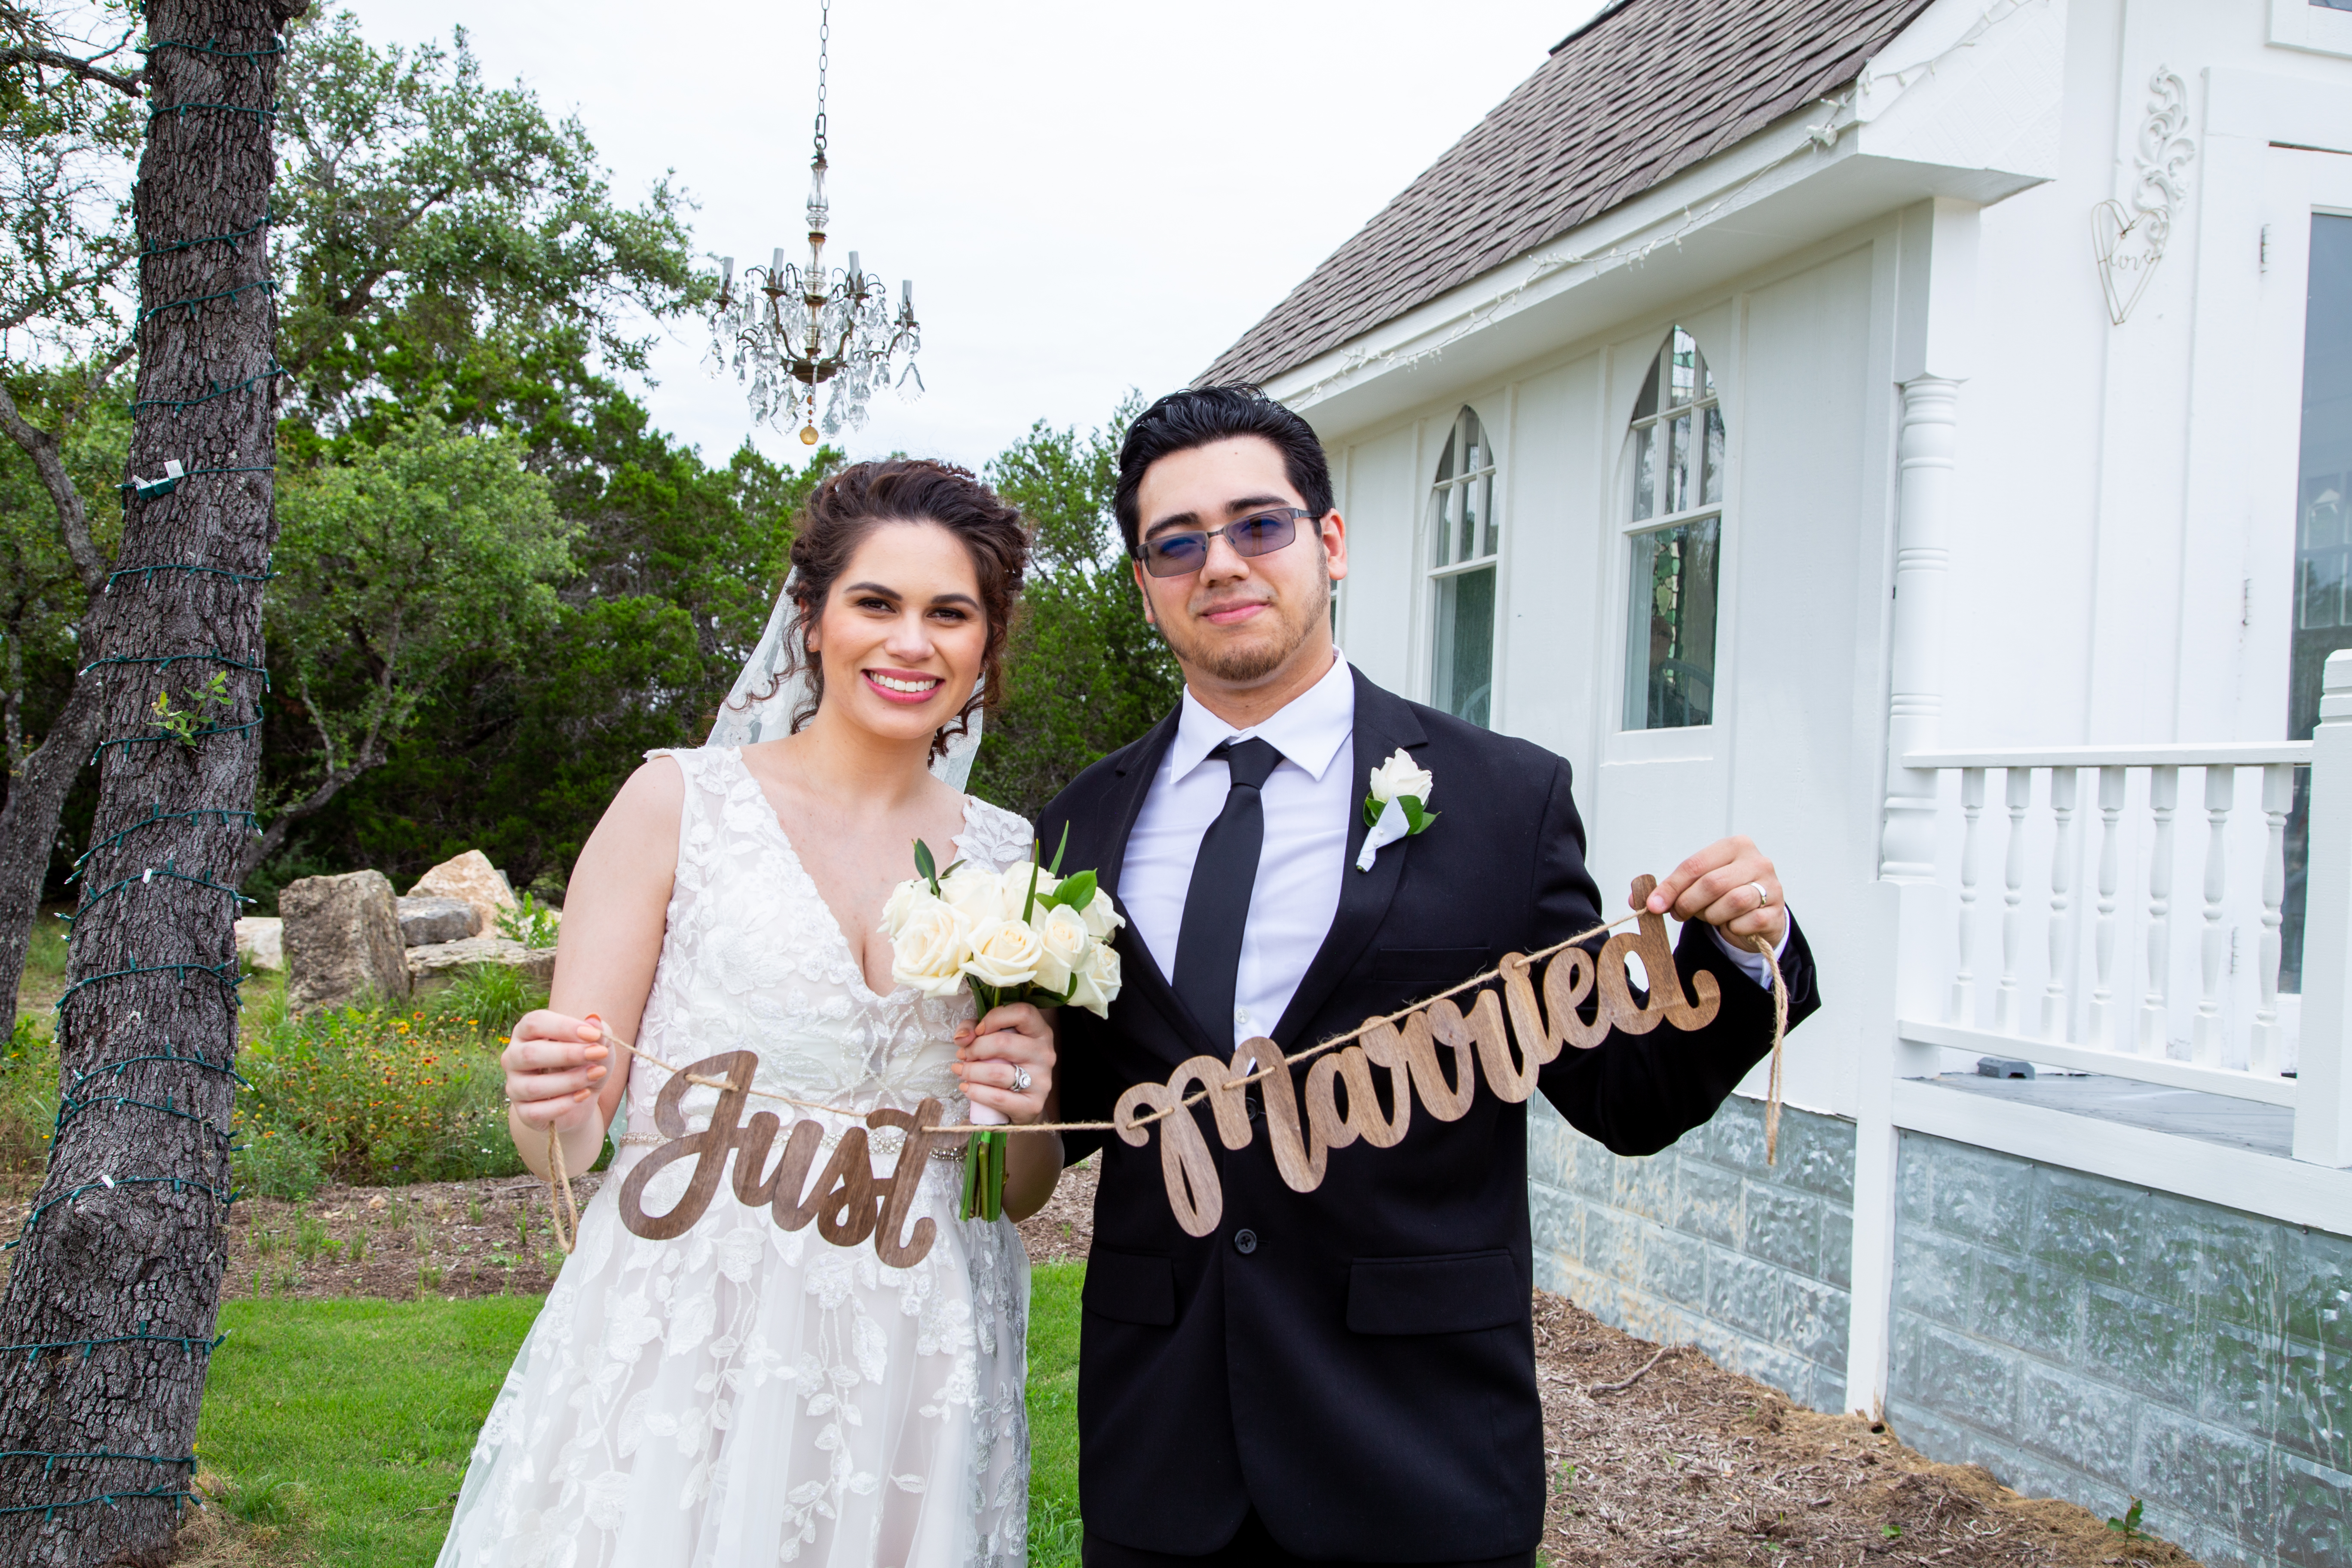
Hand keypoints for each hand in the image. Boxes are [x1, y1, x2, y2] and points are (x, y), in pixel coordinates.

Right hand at [504, 1010, 609, 1134]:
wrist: (580, 1098)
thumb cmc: (584, 1062)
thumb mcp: (596, 1044)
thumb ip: (597, 1031)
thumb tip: (594, 1019)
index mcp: (526, 1032)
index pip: (535, 1023)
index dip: (564, 1027)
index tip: (594, 1034)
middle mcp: (514, 1057)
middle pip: (531, 1054)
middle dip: (569, 1054)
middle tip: (599, 1053)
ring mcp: (515, 1086)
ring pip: (534, 1086)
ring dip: (571, 1081)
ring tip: (597, 1074)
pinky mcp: (522, 1112)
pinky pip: (537, 1112)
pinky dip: (563, 1105)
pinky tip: (584, 1095)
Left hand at [952, 1002, 1054, 1124]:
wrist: (1023, 1101)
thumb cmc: (1007, 1062)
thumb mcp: (993, 1037)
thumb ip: (974, 1028)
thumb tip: (962, 1038)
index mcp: (1040, 1032)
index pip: (1023, 1013)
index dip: (995, 1018)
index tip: (978, 1031)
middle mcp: (1045, 1053)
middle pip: (1003, 1042)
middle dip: (974, 1048)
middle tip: (962, 1054)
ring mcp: (1041, 1080)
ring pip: (997, 1073)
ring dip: (970, 1071)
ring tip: (960, 1071)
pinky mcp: (1033, 1104)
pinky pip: (998, 1097)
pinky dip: (976, 1092)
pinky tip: (967, 1088)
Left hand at [1642, 836, 1786, 951]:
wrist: (1758, 915)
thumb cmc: (1723, 895)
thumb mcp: (1697, 885)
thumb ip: (1670, 889)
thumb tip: (1637, 900)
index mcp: (1735, 846)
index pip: (1695, 864)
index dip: (1671, 887)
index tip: (1653, 906)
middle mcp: (1757, 861)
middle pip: (1712, 884)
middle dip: (1689, 903)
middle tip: (1680, 913)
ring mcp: (1772, 886)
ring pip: (1732, 902)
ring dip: (1712, 915)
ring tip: (1710, 916)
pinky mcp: (1776, 912)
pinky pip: (1747, 922)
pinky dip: (1732, 928)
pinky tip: (1732, 925)